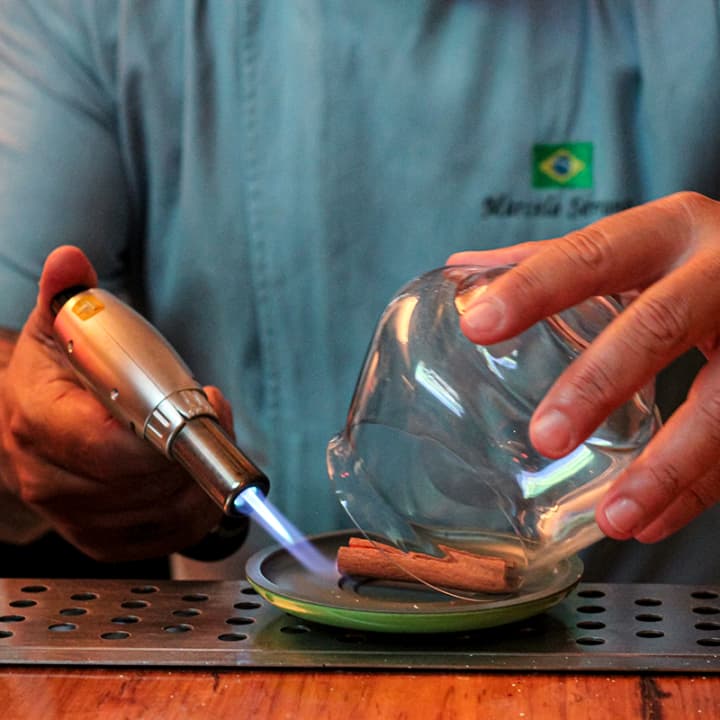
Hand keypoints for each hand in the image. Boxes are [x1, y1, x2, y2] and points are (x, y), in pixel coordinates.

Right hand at [0, 245, 225, 560]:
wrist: (40, 419)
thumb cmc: (60, 372)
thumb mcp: (62, 323)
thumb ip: (69, 293)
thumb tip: (71, 261)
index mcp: (38, 421)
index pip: (107, 445)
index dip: (166, 432)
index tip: (204, 403)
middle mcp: (49, 478)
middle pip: (143, 483)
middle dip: (193, 450)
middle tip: (213, 416)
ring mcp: (76, 516)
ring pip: (160, 514)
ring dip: (200, 481)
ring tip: (209, 441)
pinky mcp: (101, 540)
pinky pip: (162, 540)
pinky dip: (196, 514)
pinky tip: (200, 480)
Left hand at [447, 191, 719, 543]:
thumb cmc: (693, 258)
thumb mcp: (635, 244)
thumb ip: (552, 259)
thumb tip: (463, 267)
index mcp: (666, 231)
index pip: (590, 254)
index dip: (533, 288)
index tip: (477, 325)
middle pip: (659, 325)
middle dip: (600, 383)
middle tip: (547, 438)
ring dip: (666, 468)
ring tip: (614, 519)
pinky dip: (696, 490)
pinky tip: (649, 523)